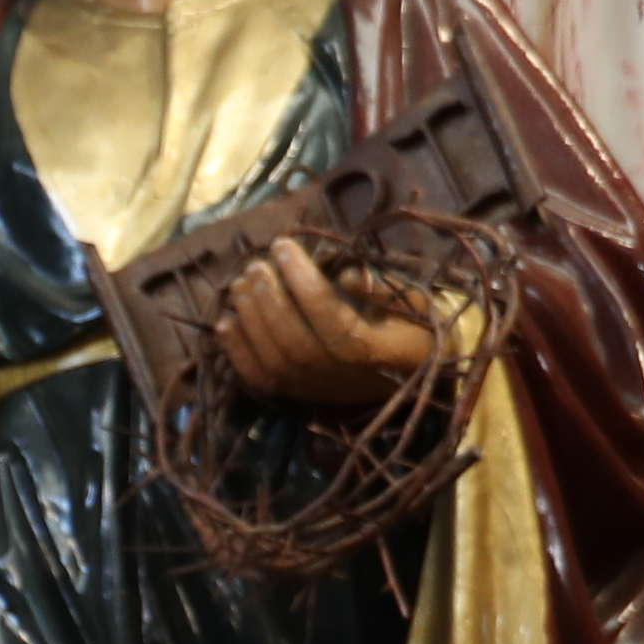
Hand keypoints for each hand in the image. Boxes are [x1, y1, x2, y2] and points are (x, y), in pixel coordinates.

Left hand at [220, 236, 441, 404]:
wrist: (418, 375)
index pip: (331, 319)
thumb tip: (348, 276)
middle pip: (295, 342)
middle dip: (269, 299)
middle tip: (256, 264)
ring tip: (240, 283)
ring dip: (250, 319)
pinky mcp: (298, 397)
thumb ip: (384, 289)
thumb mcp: (416, 301)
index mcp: (377, 351)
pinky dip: (238, 352)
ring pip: (273, 361)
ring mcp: (317, 391)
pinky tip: (225, 322)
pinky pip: (260, 380)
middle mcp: (343, 378)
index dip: (303, 283)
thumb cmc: (418, 326)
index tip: (283, 246)